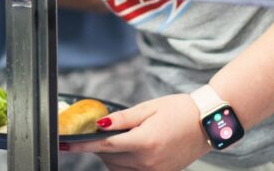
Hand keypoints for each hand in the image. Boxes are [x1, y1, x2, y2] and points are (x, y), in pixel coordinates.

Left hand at [66, 94, 210, 170]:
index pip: (104, 146)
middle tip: (101, 131)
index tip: (66, 144)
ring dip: (110, 157)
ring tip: (117, 140)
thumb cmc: (180, 111)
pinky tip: (128, 151)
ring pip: (118, 170)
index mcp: (144, 142)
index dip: (82, 145)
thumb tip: (100, 124)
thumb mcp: (148, 108)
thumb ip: (122, 119)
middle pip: (109, 159)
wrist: (208, 123)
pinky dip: (123, 165)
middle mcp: (148, 162)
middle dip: (100, 147)